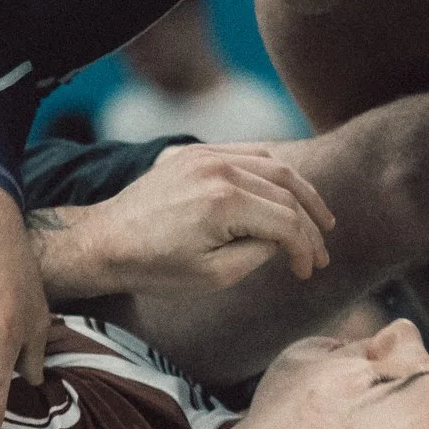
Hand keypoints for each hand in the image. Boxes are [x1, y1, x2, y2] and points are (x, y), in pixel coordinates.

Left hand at [66, 143, 334, 294]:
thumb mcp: (214, 275)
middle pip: (287, 191)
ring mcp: (206, 155)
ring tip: (319, 218)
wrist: (105, 241)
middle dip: (312, 223)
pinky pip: (248, 153)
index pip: (287, 221)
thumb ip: (259, 254)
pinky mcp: (194, 152)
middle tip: (323, 250)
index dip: (306, 249)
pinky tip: (286, 192)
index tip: (309, 272)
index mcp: (224, 202)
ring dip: (301, 192)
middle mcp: (219, 168)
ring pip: (274, 165)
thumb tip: (284, 239)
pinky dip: (274, 172)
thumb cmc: (155, 266)